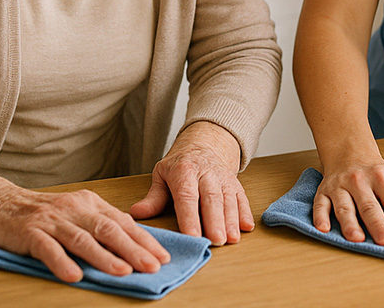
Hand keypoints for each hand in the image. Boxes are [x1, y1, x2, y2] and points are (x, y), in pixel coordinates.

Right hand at [0, 166, 170, 282]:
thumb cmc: (39, 215)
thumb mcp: (73, 214)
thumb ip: (97, 227)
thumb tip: (130, 248)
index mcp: (88, 203)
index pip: (122, 222)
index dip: (144, 240)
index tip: (163, 256)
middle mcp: (74, 209)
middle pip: (109, 229)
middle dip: (134, 249)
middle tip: (153, 266)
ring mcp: (51, 220)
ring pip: (83, 239)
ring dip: (105, 257)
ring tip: (124, 272)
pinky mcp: (29, 233)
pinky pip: (48, 249)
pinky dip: (63, 263)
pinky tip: (75, 276)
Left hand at [129, 121, 252, 245]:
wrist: (204, 143)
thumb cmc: (180, 165)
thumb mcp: (162, 175)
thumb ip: (153, 197)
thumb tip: (136, 214)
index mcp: (184, 171)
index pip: (187, 197)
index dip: (189, 217)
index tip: (192, 236)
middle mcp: (206, 173)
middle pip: (211, 199)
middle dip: (215, 221)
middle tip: (216, 240)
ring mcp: (223, 177)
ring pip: (229, 199)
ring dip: (232, 220)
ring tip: (232, 239)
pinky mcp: (235, 183)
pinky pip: (242, 197)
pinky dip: (245, 212)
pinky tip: (247, 227)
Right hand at [312, 156, 383, 245]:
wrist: (349, 152)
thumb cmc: (377, 172)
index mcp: (383, 178)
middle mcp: (360, 180)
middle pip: (369, 205)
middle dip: (377, 223)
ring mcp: (341, 186)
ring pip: (345, 206)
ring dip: (350, 223)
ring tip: (358, 239)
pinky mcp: (324, 191)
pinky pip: (321, 204)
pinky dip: (320, 216)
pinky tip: (324, 229)